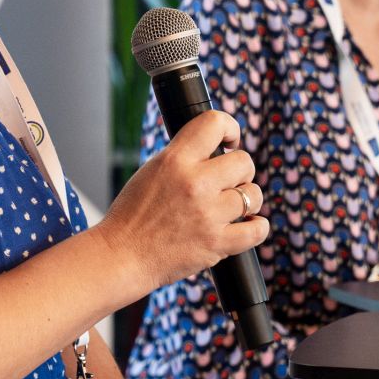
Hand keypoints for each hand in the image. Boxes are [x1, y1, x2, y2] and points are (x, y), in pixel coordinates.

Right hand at [97, 110, 267, 291]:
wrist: (121, 254)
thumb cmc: (133, 213)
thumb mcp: (153, 169)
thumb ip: (184, 156)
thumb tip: (216, 146)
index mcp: (175, 160)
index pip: (215, 123)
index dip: (230, 128)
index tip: (230, 141)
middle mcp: (195, 183)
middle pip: (244, 162)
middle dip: (241, 171)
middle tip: (228, 181)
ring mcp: (208, 214)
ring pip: (254, 195)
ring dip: (248, 200)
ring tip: (233, 207)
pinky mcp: (216, 244)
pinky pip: (257, 230)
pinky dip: (257, 227)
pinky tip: (249, 225)